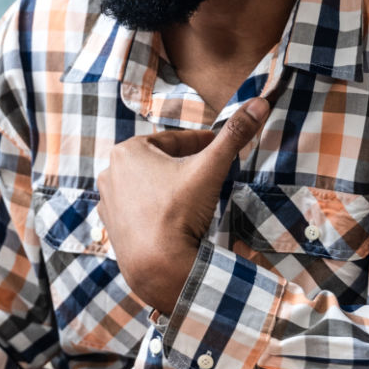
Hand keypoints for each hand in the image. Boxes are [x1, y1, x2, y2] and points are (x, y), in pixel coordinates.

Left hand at [96, 97, 269, 313]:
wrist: (158, 266)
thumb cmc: (179, 213)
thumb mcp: (210, 168)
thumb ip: (234, 135)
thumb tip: (261, 102)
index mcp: (127, 151)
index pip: (174, 141)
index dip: (201, 143)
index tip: (218, 147)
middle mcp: (109, 173)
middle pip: (159, 163)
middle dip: (184, 165)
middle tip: (208, 173)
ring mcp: (108, 202)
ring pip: (148, 186)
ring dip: (169, 187)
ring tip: (193, 197)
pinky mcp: (111, 228)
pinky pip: (139, 210)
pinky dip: (155, 210)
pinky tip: (173, 220)